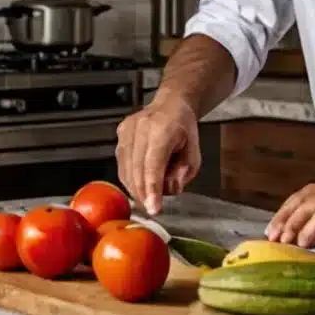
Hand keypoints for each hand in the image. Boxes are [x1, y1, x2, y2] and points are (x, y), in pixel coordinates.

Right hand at [115, 94, 200, 216]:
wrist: (170, 105)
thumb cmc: (183, 130)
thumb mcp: (194, 154)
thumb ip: (184, 174)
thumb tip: (168, 189)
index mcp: (164, 128)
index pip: (154, 163)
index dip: (152, 188)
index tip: (154, 209)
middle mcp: (142, 126)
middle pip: (137, 169)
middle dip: (144, 194)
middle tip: (152, 208)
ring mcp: (128, 129)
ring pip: (126, 169)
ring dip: (136, 188)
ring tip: (149, 192)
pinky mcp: (120, 133)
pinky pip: (121, 164)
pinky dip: (130, 178)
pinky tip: (140, 181)